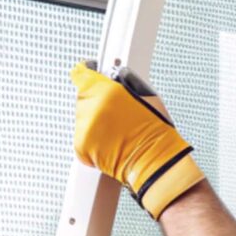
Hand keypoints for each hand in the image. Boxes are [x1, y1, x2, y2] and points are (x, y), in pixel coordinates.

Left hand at [71, 62, 204, 218]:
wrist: (153, 162)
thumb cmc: (154, 132)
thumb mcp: (147, 95)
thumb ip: (124, 81)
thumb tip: (114, 75)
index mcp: (106, 91)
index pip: (81, 74)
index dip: (86, 73)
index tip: (90, 73)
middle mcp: (91, 108)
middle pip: (83, 96)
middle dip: (96, 100)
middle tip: (117, 111)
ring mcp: (84, 129)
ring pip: (82, 116)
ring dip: (95, 119)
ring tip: (117, 128)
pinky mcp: (81, 146)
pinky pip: (82, 135)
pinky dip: (93, 137)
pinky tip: (111, 140)